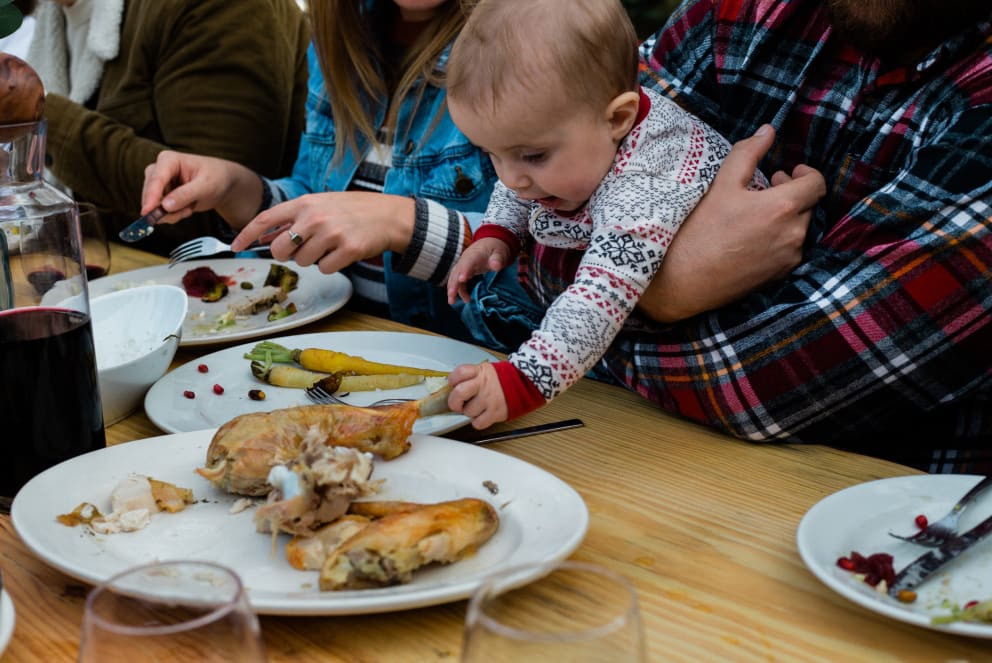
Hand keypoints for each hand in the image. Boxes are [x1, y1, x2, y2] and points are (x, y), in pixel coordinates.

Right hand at [140, 150, 260, 227]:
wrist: (222, 183)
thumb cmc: (216, 178)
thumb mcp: (205, 186)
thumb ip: (186, 195)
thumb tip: (165, 206)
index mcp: (168, 160)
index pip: (156, 179)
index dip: (150, 197)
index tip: (147, 212)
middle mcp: (159, 170)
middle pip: (150, 194)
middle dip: (167, 208)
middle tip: (187, 211)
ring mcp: (158, 184)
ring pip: (154, 206)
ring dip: (173, 213)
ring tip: (191, 206)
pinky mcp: (161, 196)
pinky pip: (161, 212)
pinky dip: (174, 215)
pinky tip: (187, 208)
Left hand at [230, 191, 415, 273]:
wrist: (389, 215)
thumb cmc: (353, 210)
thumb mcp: (321, 204)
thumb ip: (295, 218)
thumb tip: (267, 236)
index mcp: (305, 203)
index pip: (266, 219)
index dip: (247, 234)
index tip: (235, 247)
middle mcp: (315, 217)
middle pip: (280, 249)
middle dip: (287, 255)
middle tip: (304, 249)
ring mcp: (331, 234)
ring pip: (302, 262)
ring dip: (314, 260)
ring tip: (331, 246)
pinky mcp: (346, 250)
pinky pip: (324, 269)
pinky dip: (331, 266)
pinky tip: (343, 253)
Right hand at [446, 237, 511, 303]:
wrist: (491, 243)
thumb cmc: (496, 248)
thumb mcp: (500, 253)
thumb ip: (497, 259)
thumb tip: (496, 266)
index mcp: (475, 254)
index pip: (468, 262)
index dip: (464, 270)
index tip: (462, 279)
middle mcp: (466, 259)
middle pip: (457, 271)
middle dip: (453, 284)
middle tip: (451, 296)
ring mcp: (464, 265)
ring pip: (454, 277)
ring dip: (452, 289)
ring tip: (452, 302)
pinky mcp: (464, 271)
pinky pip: (459, 281)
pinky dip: (460, 290)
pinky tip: (467, 299)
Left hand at [447, 362, 508, 428]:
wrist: (524, 384)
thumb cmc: (503, 379)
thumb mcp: (487, 370)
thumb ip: (471, 376)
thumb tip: (454, 386)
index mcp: (480, 372)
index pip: (459, 373)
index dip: (452, 380)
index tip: (454, 385)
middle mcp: (483, 385)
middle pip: (459, 393)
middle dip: (454, 402)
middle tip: (457, 404)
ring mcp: (489, 399)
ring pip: (468, 411)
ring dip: (470, 412)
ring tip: (477, 408)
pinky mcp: (495, 413)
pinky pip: (478, 423)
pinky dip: (478, 422)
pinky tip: (482, 416)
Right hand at [638, 124, 825, 321]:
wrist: (685, 281)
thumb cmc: (700, 231)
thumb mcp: (721, 185)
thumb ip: (748, 153)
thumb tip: (768, 130)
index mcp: (783, 207)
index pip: (817, 184)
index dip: (806, 174)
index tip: (786, 173)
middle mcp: (794, 234)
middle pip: (807, 206)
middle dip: (791, 194)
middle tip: (764, 190)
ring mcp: (788, 258)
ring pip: (798, 229)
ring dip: (785, 217)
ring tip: (756, 215)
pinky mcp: (779, 276)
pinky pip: (789, 250)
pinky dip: (778, 239)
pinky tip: (752, 238)